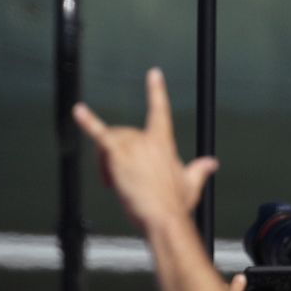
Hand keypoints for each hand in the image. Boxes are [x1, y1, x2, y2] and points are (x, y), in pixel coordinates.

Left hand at [73, 69, 215, 228]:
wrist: (163, 217)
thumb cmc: (176, 204)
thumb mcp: (191, 184)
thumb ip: (199, 169)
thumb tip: (212, 163)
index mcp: (164, 142)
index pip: (160, 110)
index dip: (156, 90)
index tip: (153, 73)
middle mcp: (147, 139)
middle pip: (123, 134)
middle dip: (118, 155)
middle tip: (121, 182)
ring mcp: (131, 145)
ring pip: (110, 142)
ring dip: (106, 161)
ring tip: (114, 184)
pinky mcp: (116, 154)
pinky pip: (98, 134)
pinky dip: (87, 121)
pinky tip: (78, 111)